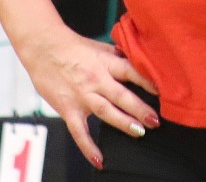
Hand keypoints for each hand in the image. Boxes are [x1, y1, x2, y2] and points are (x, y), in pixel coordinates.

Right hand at [18, 28, 159, 169]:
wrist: (42, 47)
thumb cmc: (71, 45)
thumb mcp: (98, 46)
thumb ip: (116, 56)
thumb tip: (136, 60)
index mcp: (105, 62)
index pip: (131, 71)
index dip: (147, 81)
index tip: (162, 91)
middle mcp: (96, 79)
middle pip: (122, 95)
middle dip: (140, 109)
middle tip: (155, 120)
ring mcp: (82, 95)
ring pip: (105, 112)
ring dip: (123, 123)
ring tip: (139, 132)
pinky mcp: (68, 108)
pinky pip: (79, 132)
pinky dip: (88, 147)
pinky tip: (99, 159)